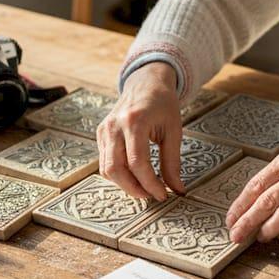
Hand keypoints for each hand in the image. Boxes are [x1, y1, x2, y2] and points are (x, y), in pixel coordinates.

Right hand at [96, 62, 184, 200]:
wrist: (146, 83)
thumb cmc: (163, 104)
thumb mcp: (174, 130)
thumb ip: (173, 162)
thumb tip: (177, 190)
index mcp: (135, 121)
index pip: (138, 163)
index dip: (150, 184)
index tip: (164, 194)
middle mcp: (115, 126)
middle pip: (116, 169)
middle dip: (134, 189)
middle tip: (152, 196)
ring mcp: (104, 130)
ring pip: (107, 169)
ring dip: (125, 184)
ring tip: (145, 188)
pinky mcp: (100, 133)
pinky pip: (104, 162)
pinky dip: (118, 174)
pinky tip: (134, 176)